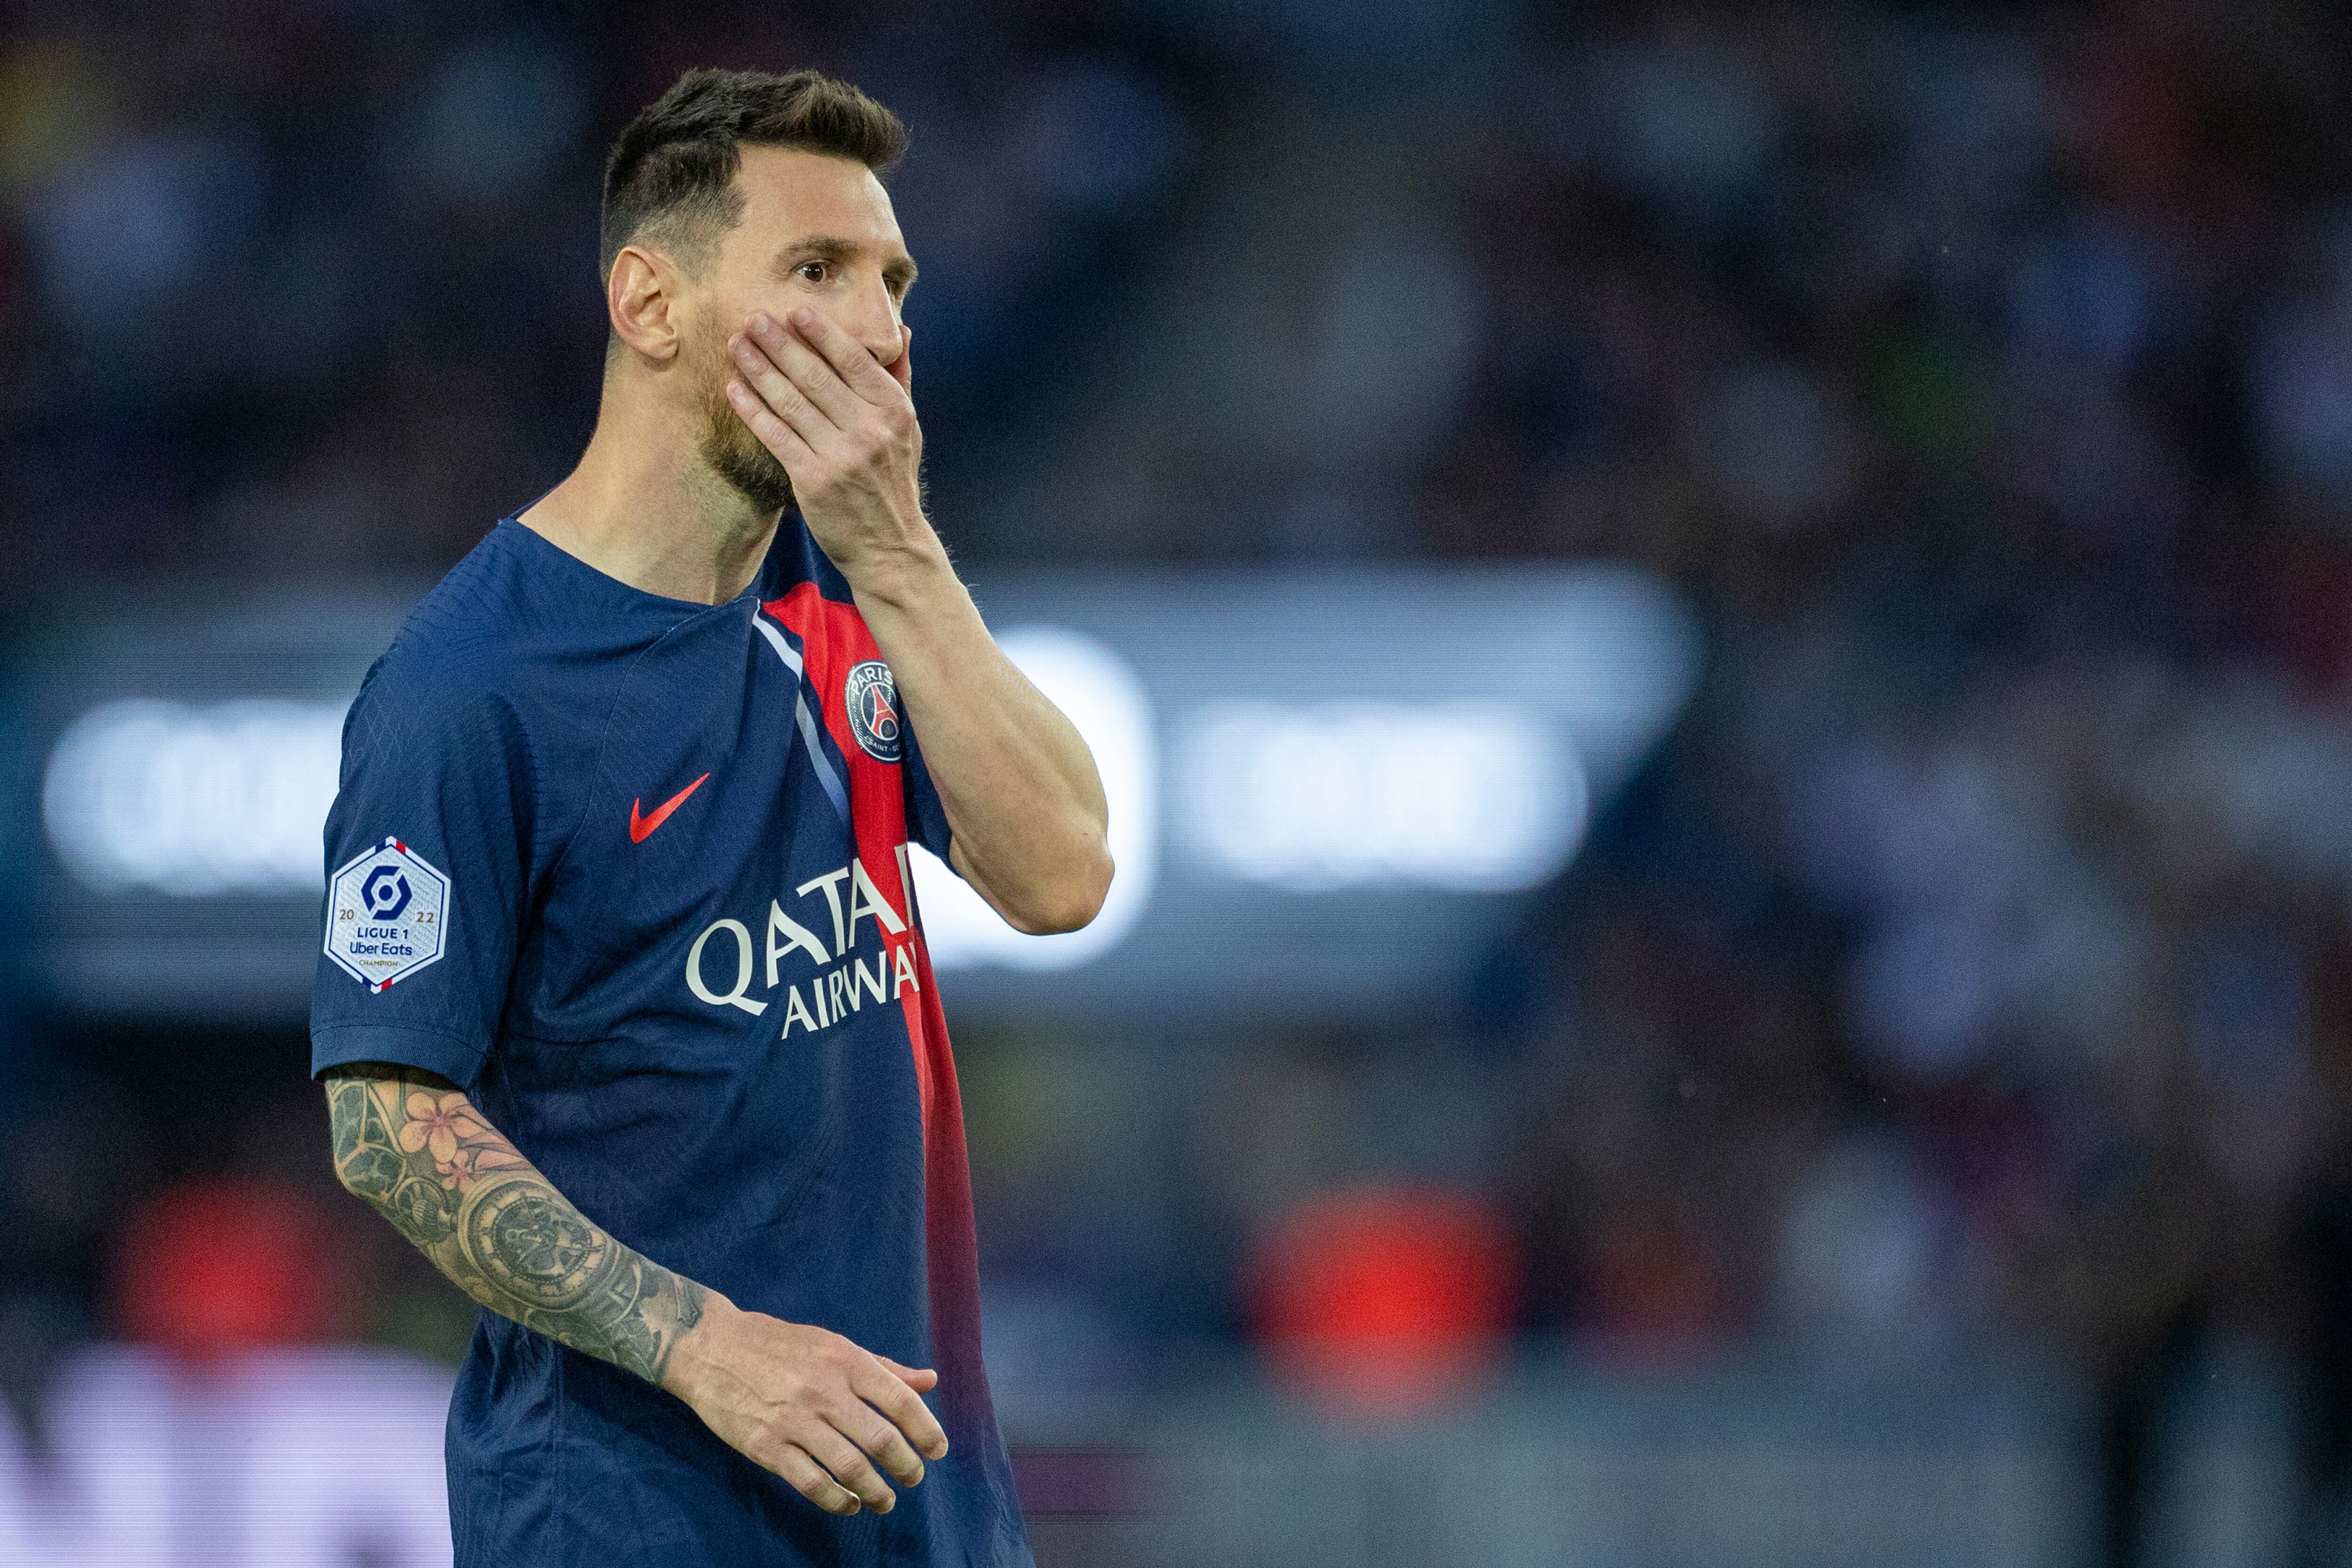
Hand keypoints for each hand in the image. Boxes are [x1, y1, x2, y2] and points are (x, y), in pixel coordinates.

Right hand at [661, 1293, 948, 1515]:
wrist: (711, 1347)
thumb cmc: (778, 1344)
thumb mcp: (834, 1343)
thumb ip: (882, 1367)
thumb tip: (929, 1381)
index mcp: (845, 1359)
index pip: (899, 1400)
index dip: (926, 1429)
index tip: (938, 1450)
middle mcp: (823, 1389)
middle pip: (879, 1438)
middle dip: (905, 1465)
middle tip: (914, 1477)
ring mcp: (793, 1420)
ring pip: (849, 1466)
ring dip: (876, 1490)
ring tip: (887, 1500)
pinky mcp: (765, 1446)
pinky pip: (811, 1482)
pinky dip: (837, 1500)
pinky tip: (850, 1504)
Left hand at [725, 308, 931, 580]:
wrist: (890, 546)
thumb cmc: (893, 482)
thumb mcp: (908, 429)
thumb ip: (899, 380)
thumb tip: (903, 331)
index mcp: (893, 410)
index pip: (853, 360)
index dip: (821, 333)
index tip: (794, 311)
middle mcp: (869, 429)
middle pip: (815, 376)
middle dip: (779, 343)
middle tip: (752, 317)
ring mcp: (840, 456)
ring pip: (790, 402)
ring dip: (758, 369)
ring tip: (737, 345)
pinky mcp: (813, 480)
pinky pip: (776, 435)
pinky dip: (753, 410)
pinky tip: (734, 389)